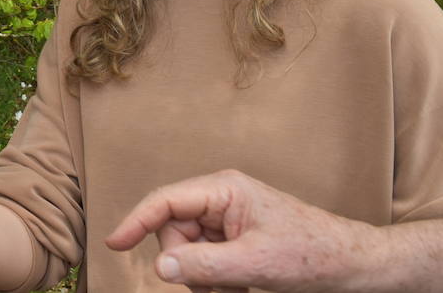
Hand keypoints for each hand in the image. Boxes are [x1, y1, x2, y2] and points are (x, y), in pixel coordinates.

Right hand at [105, 169, 367, 292]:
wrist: (357, 268)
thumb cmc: (314, 255)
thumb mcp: (257, 264)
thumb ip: (205, 266)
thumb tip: (160, 268)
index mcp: (224, 189)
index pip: (165, 201)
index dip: (136, 221)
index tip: (114, 245)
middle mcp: (221, 200)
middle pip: (174, 231)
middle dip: (186, 264)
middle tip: (215, 287)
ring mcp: (228, 221)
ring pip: (188, 251)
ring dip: (204, 278)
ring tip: (237, 290)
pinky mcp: (236, 242)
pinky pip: (206, 262)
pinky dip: (216, 281)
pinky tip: (240, 289)